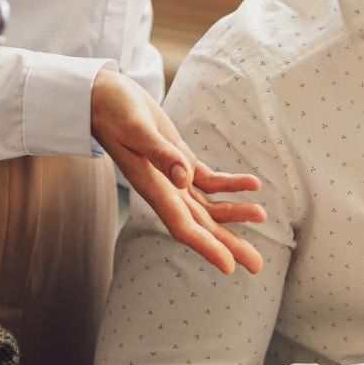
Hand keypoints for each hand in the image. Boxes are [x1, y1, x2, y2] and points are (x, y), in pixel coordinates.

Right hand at [90, 69, 265, 274]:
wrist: (101, 97)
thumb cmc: (114, 111)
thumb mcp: (136, 129)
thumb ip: (160, 154)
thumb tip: (184, 179)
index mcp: (152, 187)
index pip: (183, 225)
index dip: (206, 247)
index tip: (229, 266)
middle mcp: (163, 188)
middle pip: (201, 224)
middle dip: (228, 244)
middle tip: (256, 265)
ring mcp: (172, 176)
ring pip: (207, 206)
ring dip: (233, 215)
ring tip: (262, 217)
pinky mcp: (178, 159)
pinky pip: (207, 180)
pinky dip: (229, 184)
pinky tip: (252, 183)